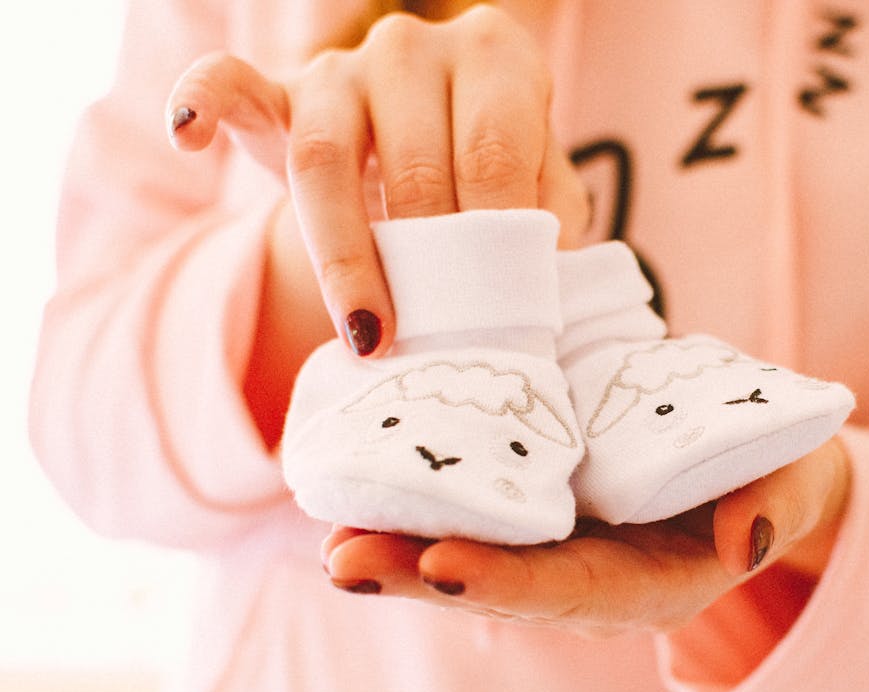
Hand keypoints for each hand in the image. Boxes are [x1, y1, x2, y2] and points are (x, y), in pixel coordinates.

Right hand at [165, 5, 589, 358]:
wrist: (431, 162)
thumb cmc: (495, 180)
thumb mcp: (543, 192)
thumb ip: (550, 216)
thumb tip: (539, 270)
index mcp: (497, 59)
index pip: (494, 149)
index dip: (494, 233)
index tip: (497, 306)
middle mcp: (415, 47)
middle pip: (412, 162)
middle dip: (423, 261)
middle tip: (435, 336)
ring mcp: (340, 68)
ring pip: (324, 158)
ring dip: (345, 258)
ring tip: (365, 332)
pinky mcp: (278, 93)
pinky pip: (229, 84)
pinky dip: (203, 103)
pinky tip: (188, 135)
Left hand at [321, 438, 852, 637]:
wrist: (753, 461)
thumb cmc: (778, 468)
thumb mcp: (795, 480)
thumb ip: (776, 505)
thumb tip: (742, 538)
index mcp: (653, 582)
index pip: (576, 592)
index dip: (511, 585)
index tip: (445, 569)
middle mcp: (593, 578)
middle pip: (501, 587)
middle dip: (420, 578)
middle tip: (345, 560)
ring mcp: (560, 546)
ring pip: (471, 557)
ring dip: (399, 551)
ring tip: (331, 540)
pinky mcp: (538, 509)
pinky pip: (471, 516)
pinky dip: (414, 509)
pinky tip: (355, 492)